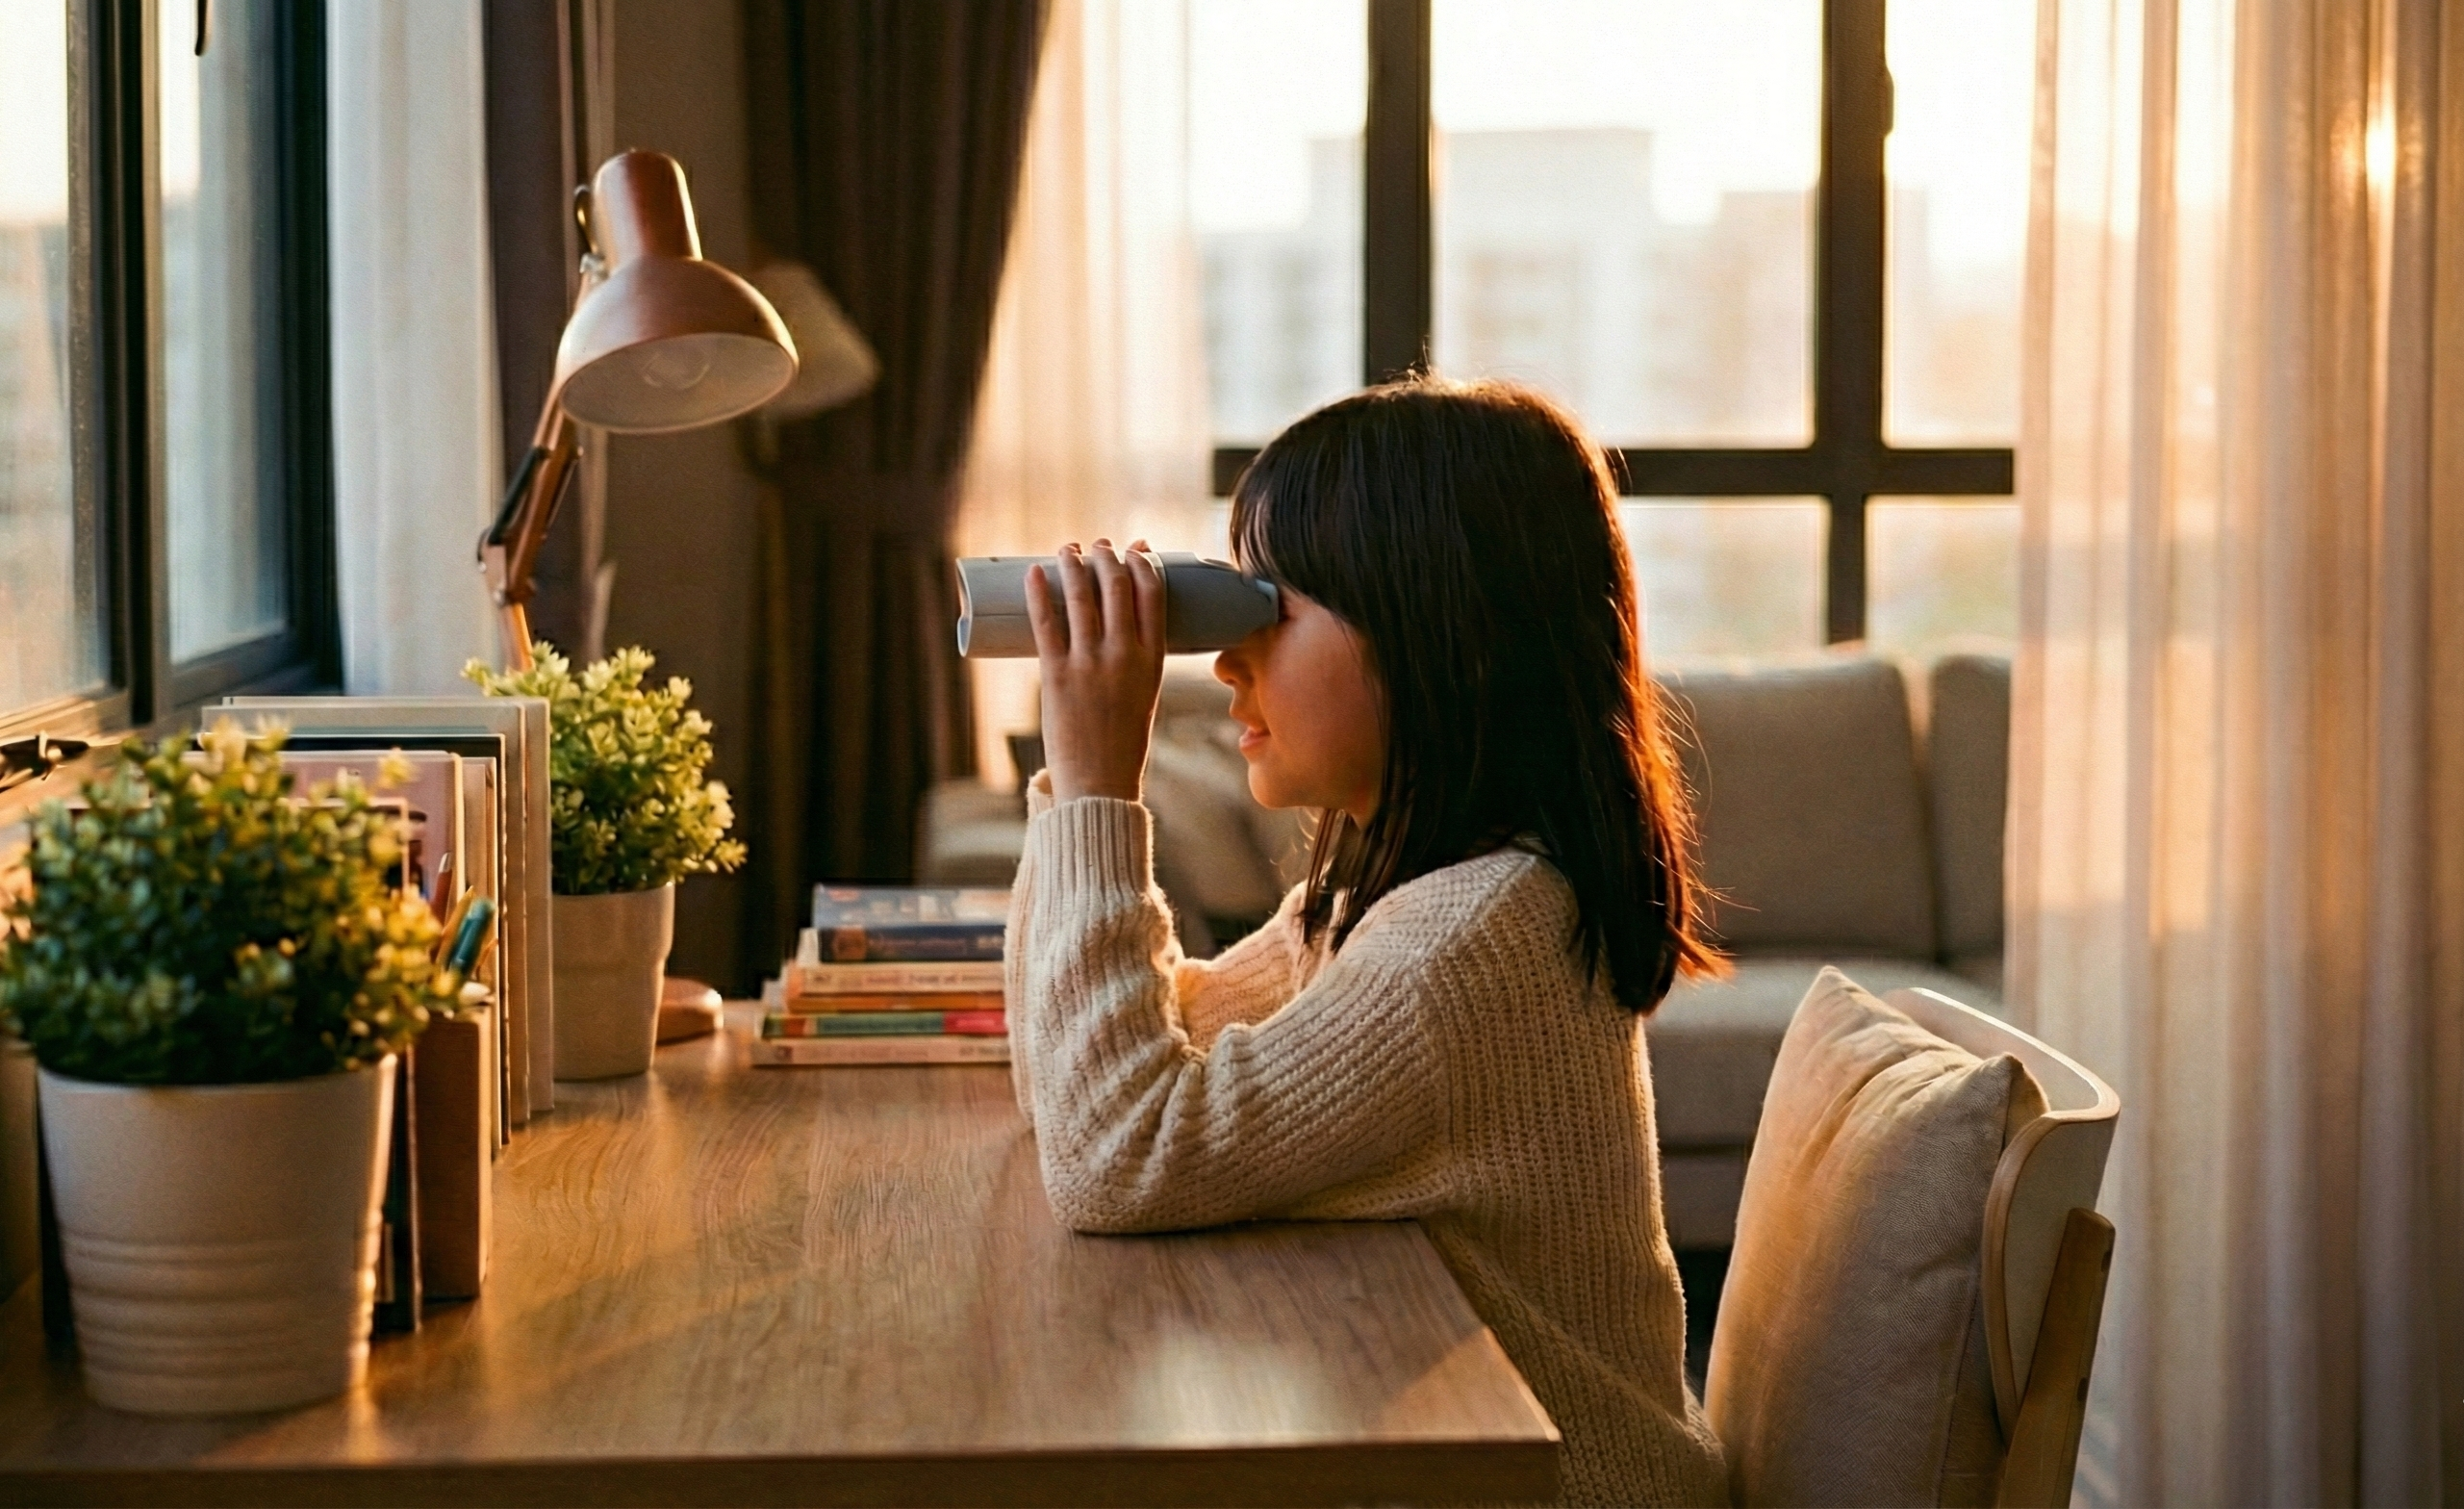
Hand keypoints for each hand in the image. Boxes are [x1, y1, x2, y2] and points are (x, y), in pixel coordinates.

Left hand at [1028, 539, 1165, 803]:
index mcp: (1153, 660)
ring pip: (1082, 596)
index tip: (1133, 550)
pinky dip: (1039, 592)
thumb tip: (1115, 627)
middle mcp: (1124, 655)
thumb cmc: (1122, 743)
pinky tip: (1035, 572)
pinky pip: (1046, 622)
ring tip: (1067, 550)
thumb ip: (1135, 662)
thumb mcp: (1144, 695)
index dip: (1142, 564)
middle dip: (1107, 557)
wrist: (1100, 784)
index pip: (1153, 595)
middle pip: (1118, 587)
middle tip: (1097, 547)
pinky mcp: (1057, 674)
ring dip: (1074, 564)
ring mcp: (1090, 663)